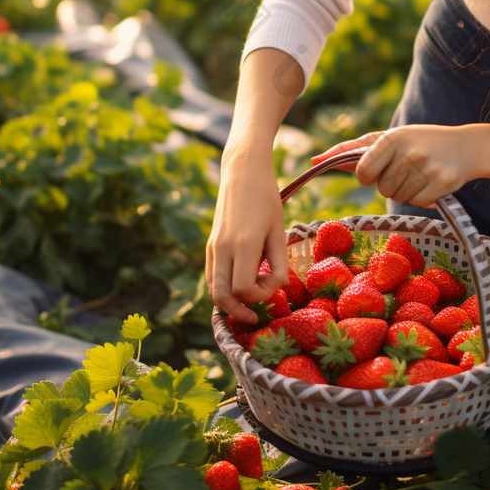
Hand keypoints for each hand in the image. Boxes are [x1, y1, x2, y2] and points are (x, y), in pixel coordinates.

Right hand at [205, 146, 289, 322]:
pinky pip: (213, 276)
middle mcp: (223, 248)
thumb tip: (276, 288)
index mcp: (244, 244)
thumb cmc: (267, 200)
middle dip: (237, 311)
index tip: (274, 285)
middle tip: (255, 317)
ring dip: (229, 302)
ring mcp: (213, 247)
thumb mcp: (278, 230)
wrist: (242, 172)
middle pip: (220, 296)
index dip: (259, 296)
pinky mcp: (210, 245)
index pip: (242, 289)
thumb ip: (278, 262)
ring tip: (249, 304)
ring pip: (212, 289)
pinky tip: (241, 287)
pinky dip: (224, 289)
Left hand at [311, 125, 478, 207]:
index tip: (377, 170)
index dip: (367, 176)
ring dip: (405, 190)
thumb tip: (315, 160)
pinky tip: (431, 182)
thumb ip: (353, 150)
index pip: (363, 170)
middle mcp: (409, 152)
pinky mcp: (441, 184)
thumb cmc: (419, 142)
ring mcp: (427, 169)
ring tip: (420, 173)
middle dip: (390, 183)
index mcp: (393, 138)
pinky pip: (416, 203)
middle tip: (406, 169)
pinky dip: (421, 198)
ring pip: (398, 196)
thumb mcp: (389, 139)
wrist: (467, 146)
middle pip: (382, 187)